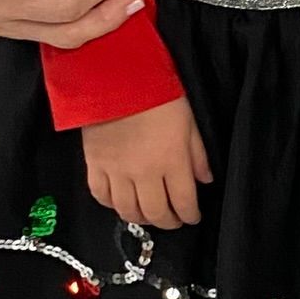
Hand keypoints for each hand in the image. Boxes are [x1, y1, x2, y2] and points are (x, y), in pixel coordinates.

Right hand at [83, 94, 211, 229]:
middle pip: (156, 213)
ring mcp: (117, 171)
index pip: (184, 202)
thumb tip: (205, 180)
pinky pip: (100, 195)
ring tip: (149, 213)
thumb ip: (197, 154)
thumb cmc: (157, 93)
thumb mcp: (189, 121)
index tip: (193, 216)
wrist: (116, 76)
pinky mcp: (94, 164)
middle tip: (173, 219)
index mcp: (172, 161)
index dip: (190, 215)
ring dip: (141, 218)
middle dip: (168, 222)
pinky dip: (111, 204)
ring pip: (128, 210)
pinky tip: (121, 202)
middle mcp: (144, 173)